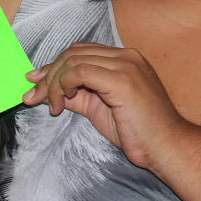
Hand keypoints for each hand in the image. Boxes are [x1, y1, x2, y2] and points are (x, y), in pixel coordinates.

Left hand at [22, 42, 189, 168]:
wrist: (166, 148)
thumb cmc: (138, 133)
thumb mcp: (99, 108)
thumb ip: (76, 96)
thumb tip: (48, 91)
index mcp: (124, 59)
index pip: (80, 52)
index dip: (54, 66)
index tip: (35, 83)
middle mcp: (126, 56)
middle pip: (73, 53)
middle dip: (48, 74)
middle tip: (33, 96)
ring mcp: (126, 65)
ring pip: (73, 60)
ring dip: (54, 82)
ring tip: (52, 105)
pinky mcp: (122, 79)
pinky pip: (80, 71)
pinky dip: (64, 85)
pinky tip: (63, 103)